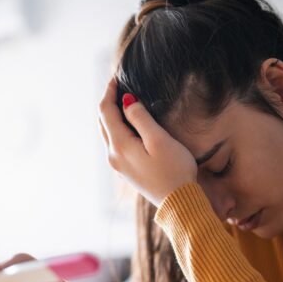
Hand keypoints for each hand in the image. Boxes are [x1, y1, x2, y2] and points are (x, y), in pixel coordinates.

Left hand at [98, 77, 196, 206]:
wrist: (179, 204)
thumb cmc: (174, 170)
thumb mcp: (159, 140)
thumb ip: (140, 118)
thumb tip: (126, 101)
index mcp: (119, 146)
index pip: (106, 112)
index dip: (110, 92)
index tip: (117, 78)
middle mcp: (113, 156)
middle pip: (103, 122)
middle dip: (109, 103)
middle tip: (119, 86)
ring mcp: (119, 166)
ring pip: (108, 134)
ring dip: (112, 116)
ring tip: (123, 101)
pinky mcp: (127, 171)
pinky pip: (115, 144)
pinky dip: (118, 129)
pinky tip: (129, 124)